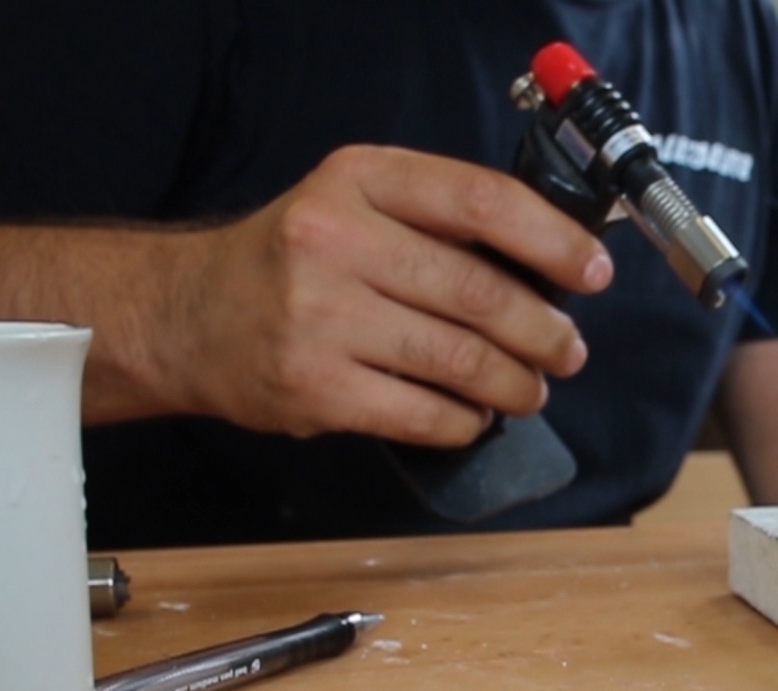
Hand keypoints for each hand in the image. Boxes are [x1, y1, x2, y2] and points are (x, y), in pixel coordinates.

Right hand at [161, 145, 613, 445]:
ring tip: (531, 390)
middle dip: (543, 331)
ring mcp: (320, 317)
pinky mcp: (314, 388)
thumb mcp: (356, 204)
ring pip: (460, 360)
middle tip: (568, 350)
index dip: (552, 240)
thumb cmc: (294, 260)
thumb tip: (551, 266)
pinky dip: (466, 422)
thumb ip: (438, 221)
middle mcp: (335, 241)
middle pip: (479, 292)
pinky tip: (475, 418)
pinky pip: (424, 414)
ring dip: (515, 384)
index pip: (481, 201)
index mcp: (360, 180)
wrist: (184, 315)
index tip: (593, 272)